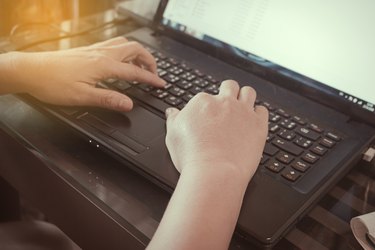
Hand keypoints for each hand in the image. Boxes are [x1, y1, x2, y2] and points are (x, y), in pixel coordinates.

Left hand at [5, 37, 164, 110]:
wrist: (31, 70)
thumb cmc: (52, 83)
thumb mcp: (82, 97)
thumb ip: (108, 99)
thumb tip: (128, 104)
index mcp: (104, 66)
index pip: (135, 71)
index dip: (151, 79)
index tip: (161, 84)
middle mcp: (101, 54)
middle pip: (134, 50)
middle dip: (149, 60)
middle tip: (154, 73)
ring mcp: (94, 50)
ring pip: (124, 44)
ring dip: (138, 53)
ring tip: (142, 65)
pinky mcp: (88, 51)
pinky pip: (113, 45)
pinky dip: (125, 51)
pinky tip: (121, 60)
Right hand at [165, 80, 267, 182]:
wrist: (214, 172)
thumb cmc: (192, 156)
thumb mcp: (172, 136)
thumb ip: (173, 119)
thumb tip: (172, 112)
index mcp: (203, 102)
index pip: (205, 97)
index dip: (206, 107)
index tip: (206, 118)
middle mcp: (224, 102)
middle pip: (229, 86)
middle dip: (228, 92)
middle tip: (225, 105)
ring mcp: (243, 112)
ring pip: (249, 92)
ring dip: (245, 97)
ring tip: (242, 108)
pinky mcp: (259, 125)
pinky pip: (263, 110)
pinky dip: (259, 114)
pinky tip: (253, 122)